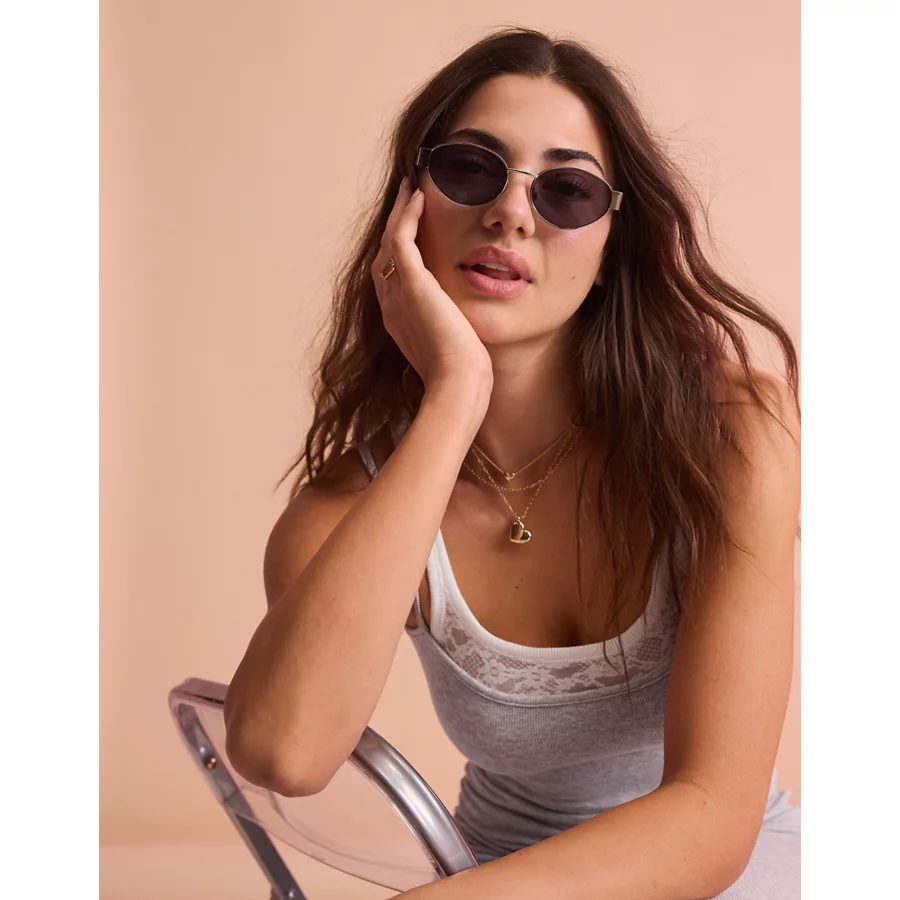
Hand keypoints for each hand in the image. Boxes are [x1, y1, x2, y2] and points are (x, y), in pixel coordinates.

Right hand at [371, 176, 493, 393]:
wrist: (456, 385)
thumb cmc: (461, 375)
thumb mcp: (452, 347)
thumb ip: (451, 328)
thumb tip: (465, 325)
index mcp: (398, 319)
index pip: (391, 274)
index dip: (397, 248)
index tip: (411, 228)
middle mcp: (391, 304)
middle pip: (384, 254)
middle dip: (393, 225)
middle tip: (406, 199)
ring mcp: (397, 294)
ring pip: (389, 241)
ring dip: (398, 213)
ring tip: (410, 189)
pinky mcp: (413, 285)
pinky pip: (401, 240)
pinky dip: (406, 216)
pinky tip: (418, 197)